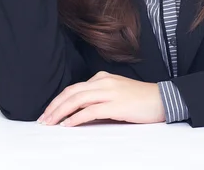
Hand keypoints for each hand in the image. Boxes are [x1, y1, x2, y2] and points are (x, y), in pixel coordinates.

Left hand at [37, 71, 165, 125]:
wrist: (161, 99)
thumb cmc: (139, 99)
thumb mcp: (116, 93)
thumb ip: (98, 99)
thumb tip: (79, 114)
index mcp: (102, 78)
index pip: (74, 88)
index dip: (58, 100)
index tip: (48, 113)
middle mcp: (104, 82)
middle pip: (72, 92)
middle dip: (54, 106)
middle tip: (43, 119)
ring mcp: (110, 92)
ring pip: (78, 100)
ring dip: (60, 112)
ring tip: (50, 123)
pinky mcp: (116, 104)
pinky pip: (90, 111)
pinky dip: (76, 118)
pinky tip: (67, 125)